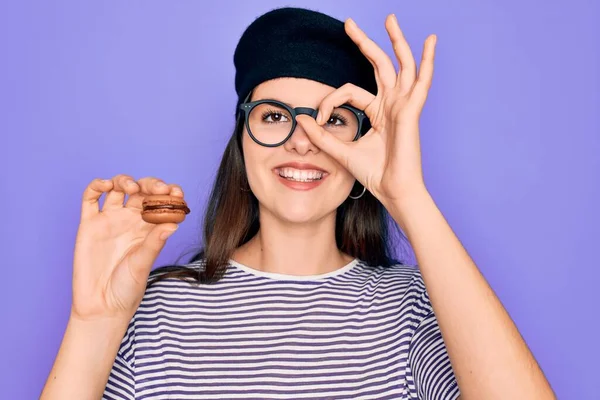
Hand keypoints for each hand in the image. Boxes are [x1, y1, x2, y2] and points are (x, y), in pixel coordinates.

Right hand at [70, 175, 182, 321]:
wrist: (101, 305)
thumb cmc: (127, 288)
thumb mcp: (144, 264)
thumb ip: (155, 243)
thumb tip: (173, 223)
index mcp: (149, 228)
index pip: (161, 203)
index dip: (169, 194)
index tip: (177, 193)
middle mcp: (130, 220)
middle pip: (142, 191)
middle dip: (152, 185)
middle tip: (159, 189)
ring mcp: (110, 220)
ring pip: (117, 188)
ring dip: (126, 181)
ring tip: (132, 189)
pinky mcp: (89, 224)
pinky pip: (90, 198)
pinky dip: (97, 185)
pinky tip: (106, 185)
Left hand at [296, 14, 436, 207]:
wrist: (392, 191)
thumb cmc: (373, 174)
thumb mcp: (341, 150)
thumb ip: (322, 135)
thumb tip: (302, 119)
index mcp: (377, 112)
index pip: (349, 92)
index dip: (330, 101)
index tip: (319, 120)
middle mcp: (391, 104)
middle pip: (378, 65)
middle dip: (364, 43)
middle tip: (349, 24)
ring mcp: (403, 105)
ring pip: (400, 65)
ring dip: (395, 41)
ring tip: (389, 19)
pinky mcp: (411, 111)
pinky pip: (421, 81)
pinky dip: (428, 61)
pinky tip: (430, 42)